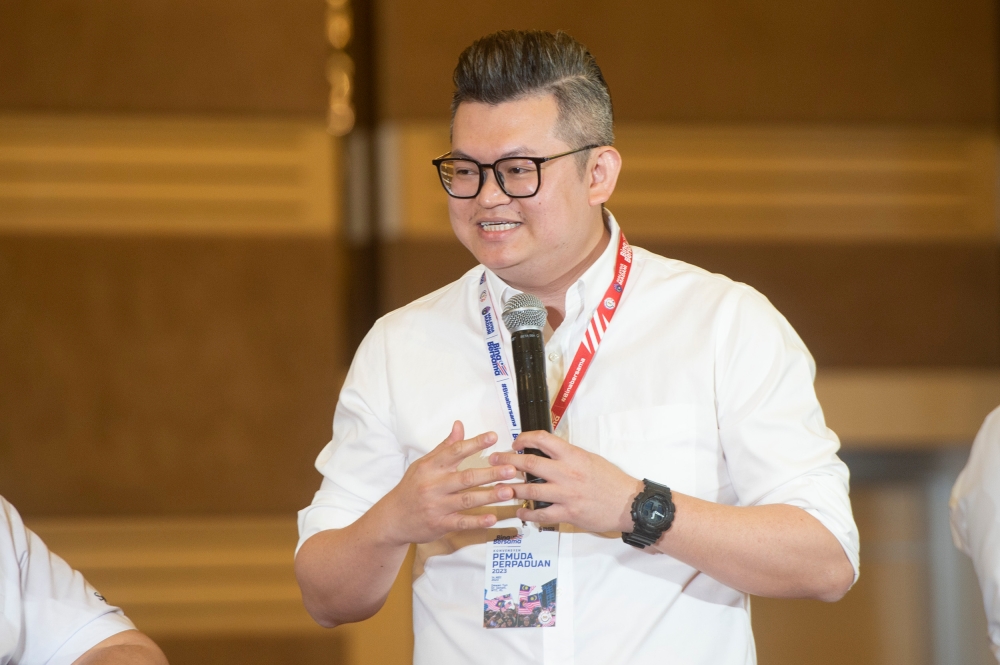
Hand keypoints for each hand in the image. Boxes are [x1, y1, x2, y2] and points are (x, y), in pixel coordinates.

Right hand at [377, 421, 516, 545]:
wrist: (393, 518)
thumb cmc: (411, 488)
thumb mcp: (424, 464)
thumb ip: (445, 447)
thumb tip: (459, 425)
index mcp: (431, 467)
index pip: (455, 452)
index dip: (474, 444)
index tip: (493, 437)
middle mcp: (434, 485)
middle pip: (466, 477)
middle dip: (490, 473)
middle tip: (510, 469)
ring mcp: (437, 506)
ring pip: (467, 500)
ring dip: (489, 496)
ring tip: (508, 491)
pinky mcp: (439, 524)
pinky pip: (461, 522)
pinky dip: (477, 521)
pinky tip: (492, 517)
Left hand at [488, 430, 642, 532]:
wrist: (629, 504)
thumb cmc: (611, 480)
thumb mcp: (590, 459)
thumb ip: (568, 456)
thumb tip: (548, 451)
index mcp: (573, 455)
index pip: (543, 439)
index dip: (524, 438)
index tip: (515, 442)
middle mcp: (567, 473)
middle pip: (529, 463)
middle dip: (507, 461)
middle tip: (494, 460)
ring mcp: (566, 494)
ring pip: (530, 490)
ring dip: (511, 488)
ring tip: (500, 488)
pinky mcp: (568, 513)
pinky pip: (541, 515)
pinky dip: (526, 513)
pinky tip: (519, 511)